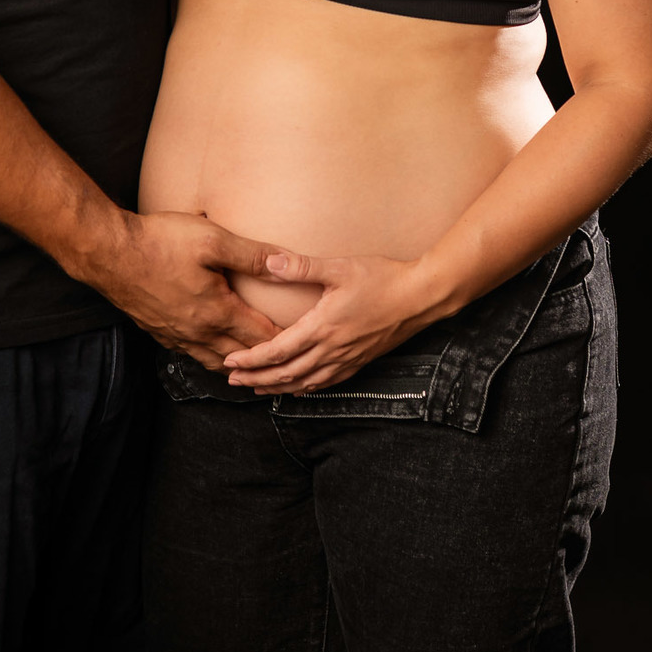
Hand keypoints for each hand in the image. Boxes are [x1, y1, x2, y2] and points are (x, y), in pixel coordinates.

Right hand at [100, 211, 284, 369]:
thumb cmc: (159, 241)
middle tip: (287, 363)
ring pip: (214, 362)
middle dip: (266, 362)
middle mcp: (198, 332)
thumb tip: (287, 264)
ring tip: (254, 365)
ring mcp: (176, 335)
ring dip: (237, 365)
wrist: (108, 252)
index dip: (286, 341)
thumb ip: (252, 255)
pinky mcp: (158, 332)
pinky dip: (210, 357)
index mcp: (217, 312)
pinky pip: (191, 354)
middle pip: (241, 358)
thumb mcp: (212, 239)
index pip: (261, 337)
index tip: (305, 344)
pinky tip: (212, 349)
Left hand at [223, 250, 456, 393]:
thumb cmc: (382, 278)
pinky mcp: (359, 362)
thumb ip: (302, 267)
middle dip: (256, 379)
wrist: (421, 297)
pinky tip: (296, 388)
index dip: (251, 359)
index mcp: (323, 327)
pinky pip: (326, 383)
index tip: (230, 361)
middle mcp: (332, 349)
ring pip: (304, 383)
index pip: (278, 351)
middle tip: (231, 381)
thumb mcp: (340, 267)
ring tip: (255, 388)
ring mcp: (347, 359)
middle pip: (286, 374)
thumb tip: (269, 262)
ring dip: (276, 387)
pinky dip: (304, 389)